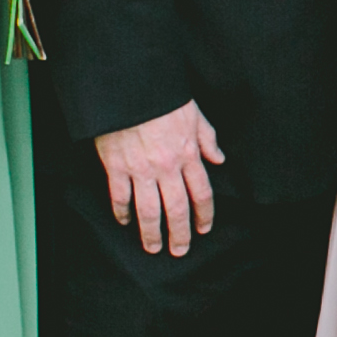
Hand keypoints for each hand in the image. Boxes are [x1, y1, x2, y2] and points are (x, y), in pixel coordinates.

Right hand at [94, 100, 222, 255]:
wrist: (129, 86)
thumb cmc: (162, 98)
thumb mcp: (194, 114)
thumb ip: (208, 138)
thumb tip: (219, 159)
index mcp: (188, 154)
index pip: (202, 193)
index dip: (204, 215)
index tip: (204, 229)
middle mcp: (167, 167)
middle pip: (177, 209)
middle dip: (180, 234)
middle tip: (179, 250)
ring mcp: (141, 169)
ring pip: (149, 210)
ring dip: (151, 233)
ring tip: (153, 247)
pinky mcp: (116, 167)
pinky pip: (120, 197)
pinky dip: (122, 212)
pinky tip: (125, 221)